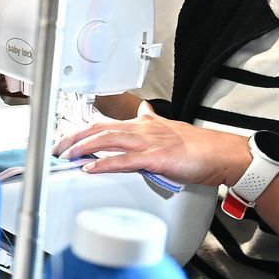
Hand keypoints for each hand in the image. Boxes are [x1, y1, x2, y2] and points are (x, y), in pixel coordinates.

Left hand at [52, 103, 251, 188]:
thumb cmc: (199, 147)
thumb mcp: (170, 128)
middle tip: (55, 149)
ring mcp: (148, 143)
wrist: (222, 154)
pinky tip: (90, 168)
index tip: (64, 140)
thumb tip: (144, 110)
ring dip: (83, 148)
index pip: (104, 124)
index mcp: (143, 124)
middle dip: (74, 138)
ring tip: (65, 156)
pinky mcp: (156, 158)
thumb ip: (152, 121)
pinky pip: (124, 161)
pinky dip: (104, 163)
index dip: (81, 131)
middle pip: (99, 128)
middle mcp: (142, 130)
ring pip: (108, 139)